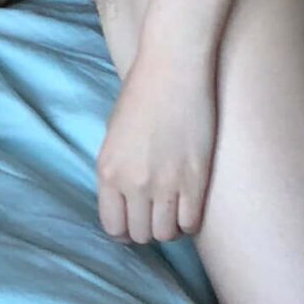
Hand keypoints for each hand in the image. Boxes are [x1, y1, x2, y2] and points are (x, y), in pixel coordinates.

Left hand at [97, 50, 216, 243]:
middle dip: (147, 228)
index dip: (124, 229)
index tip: (134, 221)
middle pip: (141, 235)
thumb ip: (117, 170)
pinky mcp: (195, 179)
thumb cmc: (141, 93)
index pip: (113, 226)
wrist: (173, 68)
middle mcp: (134, 183)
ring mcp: (166, 184)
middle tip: (156, 214)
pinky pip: (191, 224)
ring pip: (166, 235)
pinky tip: (190, 205)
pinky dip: (190, 221)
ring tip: (173, 209)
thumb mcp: (114, 135)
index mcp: (108, 171)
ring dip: (169, 227)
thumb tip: (126, 198)